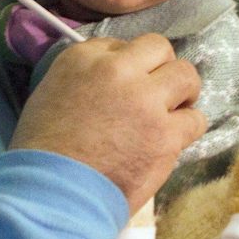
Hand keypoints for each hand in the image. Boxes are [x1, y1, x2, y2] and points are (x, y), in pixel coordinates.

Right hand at [11, 34, 202, 208]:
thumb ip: (83, 78)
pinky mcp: (166, 134)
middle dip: (162, 68)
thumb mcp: (49, 94)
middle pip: (159, 49)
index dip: (129, 65)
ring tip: (172, 113)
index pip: (120, 45)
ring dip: (183, 93)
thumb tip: (114, 80)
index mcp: (82, 58)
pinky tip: (172, 139)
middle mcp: (118, 71)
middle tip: (158, 93)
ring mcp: (146, 101)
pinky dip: (187, 128)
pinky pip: (195, 120)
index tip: (126, 85)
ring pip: (186, 77)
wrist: (53, 194)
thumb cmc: (42, 152)